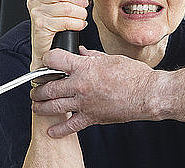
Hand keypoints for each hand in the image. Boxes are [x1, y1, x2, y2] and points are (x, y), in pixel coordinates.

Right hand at [27, 0, 88, 69]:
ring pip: (66, 8)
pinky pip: (65, 21)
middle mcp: (35, 0)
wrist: (47, 47)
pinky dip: (77, 23)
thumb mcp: (69, 1)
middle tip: (84, 5)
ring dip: (80, 13)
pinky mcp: (41, 26)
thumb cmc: (58, 22)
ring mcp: (36, 13)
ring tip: (82, 17)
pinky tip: (79, 25)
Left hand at [31, 47, 162, 137]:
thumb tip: (81, 52)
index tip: (46, 61)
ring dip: (41, 107)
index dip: (47, 58)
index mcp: (85, 67)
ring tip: (37, 106)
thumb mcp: (112, 58)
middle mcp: (80, 86)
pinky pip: (70, 126)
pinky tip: (51, 130)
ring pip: (53, 107)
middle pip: (48, 87)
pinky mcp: (91, 118)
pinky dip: (58, 130)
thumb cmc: (134, 75)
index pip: (54, 59)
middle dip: (38, 88)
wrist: (147, 94)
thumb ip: (92, 56)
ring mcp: (84, 103)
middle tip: (37, 89)